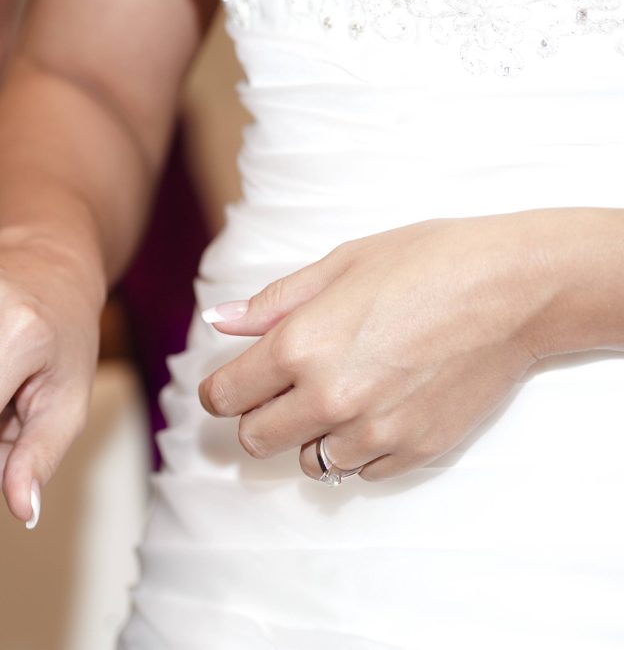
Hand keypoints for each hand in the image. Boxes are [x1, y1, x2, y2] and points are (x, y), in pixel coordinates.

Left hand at [198, 213, 567, 480]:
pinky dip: (357, 450)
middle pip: (255, 439)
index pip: (225, 396)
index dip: (220, 390)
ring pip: (308, 463)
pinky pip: (361, 472)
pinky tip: (375, 411)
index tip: (231, 385)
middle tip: (280, 392)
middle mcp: (330, 397)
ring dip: (308, 437)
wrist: (515, 290)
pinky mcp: (415, 450)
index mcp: (300, 346)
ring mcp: (374, 431)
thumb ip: (272, 303)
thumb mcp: (339, 265)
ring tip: (336, 399)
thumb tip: (220, 322)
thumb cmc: (426, 262)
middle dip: (257, 417)